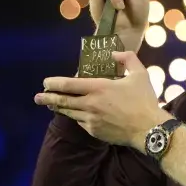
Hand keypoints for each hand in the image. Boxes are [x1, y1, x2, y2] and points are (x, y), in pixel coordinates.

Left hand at [34, 50, 166, 148]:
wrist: (148, 129)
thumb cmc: (144, 100)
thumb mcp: (140, 74)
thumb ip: (127, 58)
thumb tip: (114, 54)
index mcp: (99, 88)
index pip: (68, 84)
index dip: (54, 83)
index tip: (45, 82)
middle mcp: (90, 104)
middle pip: (62, 100)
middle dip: (47, 97)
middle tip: (37, 96)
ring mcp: (90, 119)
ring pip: (69, 113)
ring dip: (58, 108)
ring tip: (50, 105)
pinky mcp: (94, 131)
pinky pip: (80, 122)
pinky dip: (76, 117)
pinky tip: (75, 115)